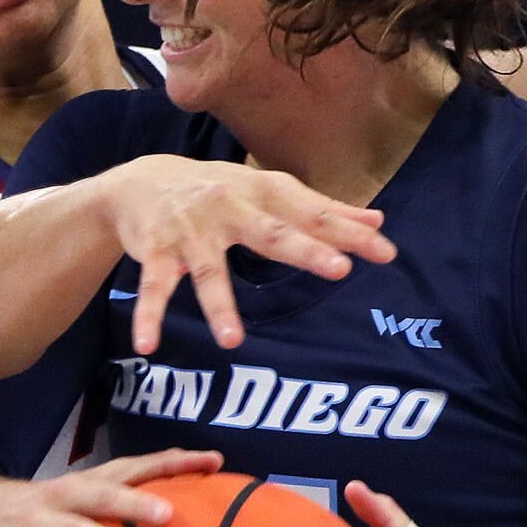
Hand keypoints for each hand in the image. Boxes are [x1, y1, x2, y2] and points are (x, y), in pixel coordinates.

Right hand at [106, 156, 395, 354]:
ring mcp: (191, 232)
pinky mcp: (158, 253)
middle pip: (271, 234)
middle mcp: (229, 208)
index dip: (349, 233)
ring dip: (219, 307)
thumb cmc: (219, 189)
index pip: (313, 215)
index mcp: (263, 193)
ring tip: (233, 341)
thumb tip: (377, 219)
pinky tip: (148, 345)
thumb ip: (322, 208)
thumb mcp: (268, 190)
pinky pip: (155, 288)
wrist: (140, 181)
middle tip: (339, 269)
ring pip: (209, 273)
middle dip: (304, 250)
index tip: (386, 252)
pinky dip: (149, 316)